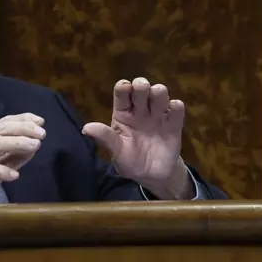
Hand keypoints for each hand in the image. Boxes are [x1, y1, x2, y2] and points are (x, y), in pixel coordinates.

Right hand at [0, 113, 45, 204]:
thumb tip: (34, 146)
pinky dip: (0, 170)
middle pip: (1, 129)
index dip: (22, 120)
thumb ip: (12, 158)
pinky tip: (14, 175)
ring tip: (35, 146)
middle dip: (24, 129)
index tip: (41, 121)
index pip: (4, 123)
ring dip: (17, 144)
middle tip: (42, 133)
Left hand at [81, 78, 192, 199]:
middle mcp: (140, 110)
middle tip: (142, 86)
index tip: (124, 86)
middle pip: (141, 91)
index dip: (123, 87)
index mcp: (123, 114)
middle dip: (141, 85)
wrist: (152, 175)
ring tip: (157, 93)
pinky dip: (176, 107)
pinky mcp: (173, 125)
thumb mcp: (117, 151)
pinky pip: (176, 111)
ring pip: (159, 96)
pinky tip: (174, 107)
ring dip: (159, 92)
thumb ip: (105, 138)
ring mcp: (157, 116)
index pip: (122, 95)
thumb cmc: (130, 160)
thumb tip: (86, 128)